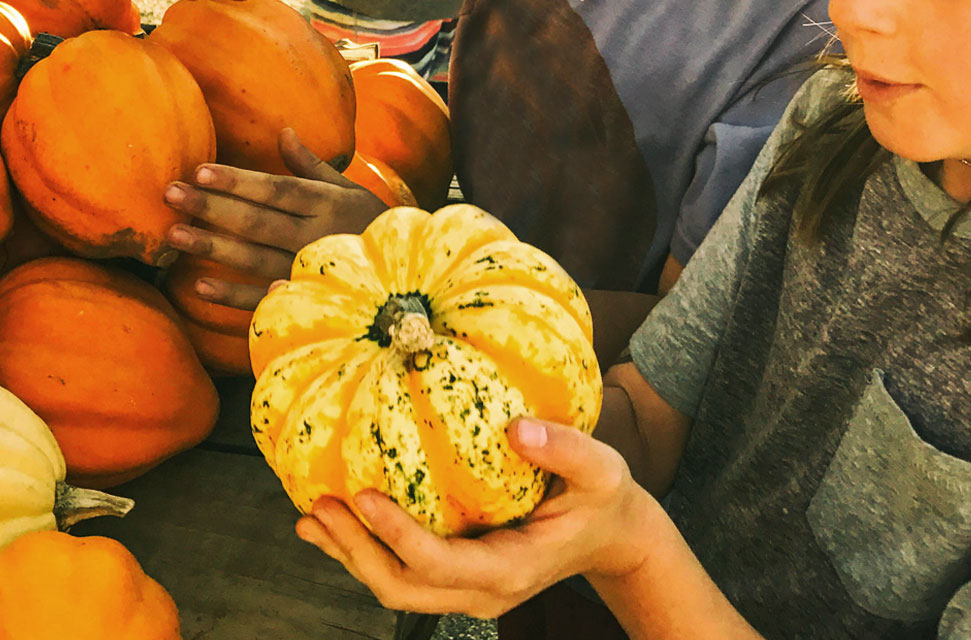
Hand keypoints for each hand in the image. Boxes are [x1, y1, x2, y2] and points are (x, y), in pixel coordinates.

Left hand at [162, 129, 385, 309]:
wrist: (404, 275)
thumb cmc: (368, 222)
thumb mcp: (347, 189)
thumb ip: (311, 166)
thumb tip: (283, 132)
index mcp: (327, 203)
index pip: (276, 189)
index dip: (238, 181)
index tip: (200, 171)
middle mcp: (317, 235)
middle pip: (257, 221)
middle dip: (211, 207)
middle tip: (170, 193)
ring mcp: (307, 270)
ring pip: (253, 258)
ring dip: (212, 247)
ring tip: (174, 234)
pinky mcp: (303, 299)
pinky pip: (262, 299)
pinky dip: (231, 295)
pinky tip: (199, 286)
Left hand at [294, 418, 658, 617]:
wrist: (611, 535)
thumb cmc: (602, 498)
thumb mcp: (600, 469)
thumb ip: (563, 449)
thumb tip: (517, 427)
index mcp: (512, 568)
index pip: (441, 564)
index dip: (397, 536)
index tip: (364, 496)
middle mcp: (484, 590)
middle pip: (404, 589)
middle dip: (356, 552)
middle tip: (319, 509)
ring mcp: (470, 589)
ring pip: (397, 589)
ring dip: (351, 556)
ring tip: (311, 519)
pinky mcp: (461, 574)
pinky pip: (406, 573)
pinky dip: (367, 550)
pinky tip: (340, 523)